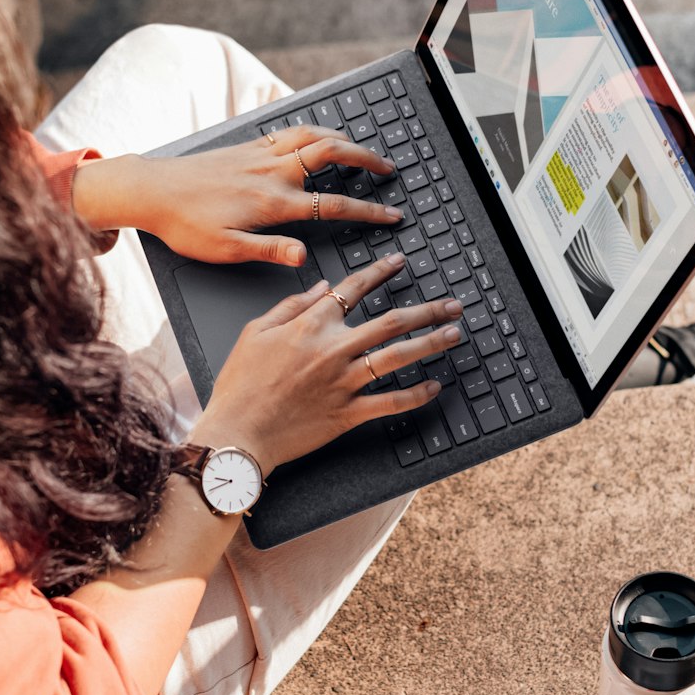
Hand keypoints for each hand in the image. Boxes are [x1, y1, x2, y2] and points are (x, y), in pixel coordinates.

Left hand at [72, 126, 400, 265]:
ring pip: (314, 135)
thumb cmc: (184, 224)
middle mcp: (272, 171)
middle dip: (366, 159)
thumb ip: (269, 250)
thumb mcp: (226, 250)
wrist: (150, 190)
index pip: (333, 205)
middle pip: (332, 154)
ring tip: (362, 148)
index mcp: (272, 202)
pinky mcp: (247, 146)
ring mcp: (260, 154)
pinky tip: (320, 136)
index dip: (369, 211)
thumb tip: (305, 256)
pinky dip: (314, 130)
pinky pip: (290, 130)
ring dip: (344, 139)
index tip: (392, 215)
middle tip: (389, 168)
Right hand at [193, 253, 463, 473]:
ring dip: (431, 343)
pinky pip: (390, 402)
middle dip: (427, 310)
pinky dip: (415, 395)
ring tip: (454, 334)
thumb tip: (319, 286)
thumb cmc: (241, 384)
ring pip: (398, 357)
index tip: (399, 262)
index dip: (380, 272)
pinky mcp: (348, 413)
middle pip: (391, 322)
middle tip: (451, 305)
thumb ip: (291, 305)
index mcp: (310, 326)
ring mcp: (344, 382)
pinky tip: (434, 386)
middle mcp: (333, 349)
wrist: (239, 432)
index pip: (353, 289)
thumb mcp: (256, 332)